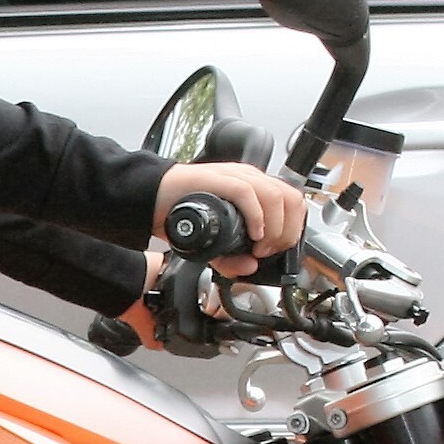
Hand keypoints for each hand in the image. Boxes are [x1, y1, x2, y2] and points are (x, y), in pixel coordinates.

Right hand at [155, 160, 301, 268]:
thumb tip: (251, 267)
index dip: (292, 229)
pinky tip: (252, 233)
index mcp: (253, 188)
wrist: (152, 199)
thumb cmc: (182, 213)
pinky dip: (256, 217)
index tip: (277, 249)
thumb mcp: (214, 241)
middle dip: (286, 231)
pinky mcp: (218, 179)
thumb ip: (232, 258)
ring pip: (275, 195)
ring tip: (260, 246)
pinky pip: (247, 193)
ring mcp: (234, 177)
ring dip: (274, 227)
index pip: (291, 201)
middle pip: (290, 198)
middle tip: (269, 250)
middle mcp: (248, 179)